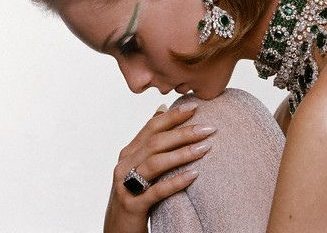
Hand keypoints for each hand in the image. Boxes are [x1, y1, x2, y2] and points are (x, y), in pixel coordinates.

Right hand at [103, 102, 215, 232]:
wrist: (117, 231)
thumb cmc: (134, 194)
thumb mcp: (139, 164)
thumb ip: (149, 140)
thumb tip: (162, 109)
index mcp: (129, 152)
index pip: (152, 127)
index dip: (173, 115)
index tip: (194, 106)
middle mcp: (125, 164)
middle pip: (156, 142)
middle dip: (184, 132)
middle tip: (208, 128)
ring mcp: (126, 185)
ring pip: (156, 162)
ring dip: (182, 153)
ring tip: (205, 147)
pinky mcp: (132, 206)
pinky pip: (157, 191)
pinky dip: (176, 181)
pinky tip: (194, 175)